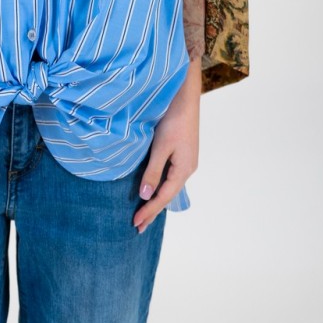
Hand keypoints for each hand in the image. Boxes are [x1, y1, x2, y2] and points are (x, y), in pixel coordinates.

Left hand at [133, 58, 200, 233]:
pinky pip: (169, 175)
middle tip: (139, 226)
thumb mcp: (161, 146)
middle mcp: (187, 168)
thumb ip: (153, 170)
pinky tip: (152, 187)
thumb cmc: (174, 119)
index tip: (136, 223)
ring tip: (144, 212)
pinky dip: (159, 185)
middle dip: (153, 210)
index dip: (149, 210)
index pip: (163, 197)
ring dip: (155, 198)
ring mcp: (185, 160)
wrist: (185, 96)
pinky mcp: (181, 151)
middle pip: (167, 194)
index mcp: (184, 169)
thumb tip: (145, 194)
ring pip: (168, 185)